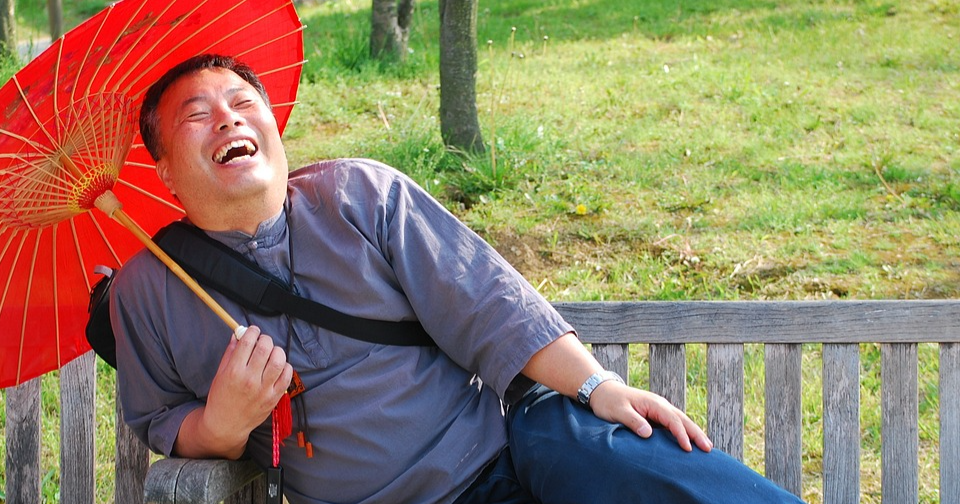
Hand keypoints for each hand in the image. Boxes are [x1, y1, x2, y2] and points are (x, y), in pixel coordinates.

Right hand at [183, 326, 292, 457]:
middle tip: (262, 341)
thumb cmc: (221, 398)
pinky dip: (285, 366)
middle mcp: (250, 380)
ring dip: (277, 351)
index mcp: (234, 372)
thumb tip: (238, 334)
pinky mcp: (274, 397)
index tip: (253, 331)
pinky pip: (287, 375)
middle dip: (265, 339)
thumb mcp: (220, 374)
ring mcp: (264, 389)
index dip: (252, 331)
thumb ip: (230, 353)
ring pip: (279, 360)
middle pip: (265, 348)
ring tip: (271, 353)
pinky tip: (278, 366)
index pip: (248, 342)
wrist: (226, 425)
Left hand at [587, 381, 713, 452]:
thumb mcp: (618, 412)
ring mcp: (659, 409)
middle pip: (682, 419)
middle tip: (709, 448)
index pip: (672, 420)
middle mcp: (660, 405)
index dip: (681, 434)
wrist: (602, 391)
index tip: (688, 448)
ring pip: (681, 421)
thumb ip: (633, 421)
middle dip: (696, 433)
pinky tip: (690, 441)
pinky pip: (673, 423)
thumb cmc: (609, 402)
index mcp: (653, 403)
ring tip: (706, 446)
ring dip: (693, 432)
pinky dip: (683, 431)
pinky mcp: (655, 415)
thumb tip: (648, 434)